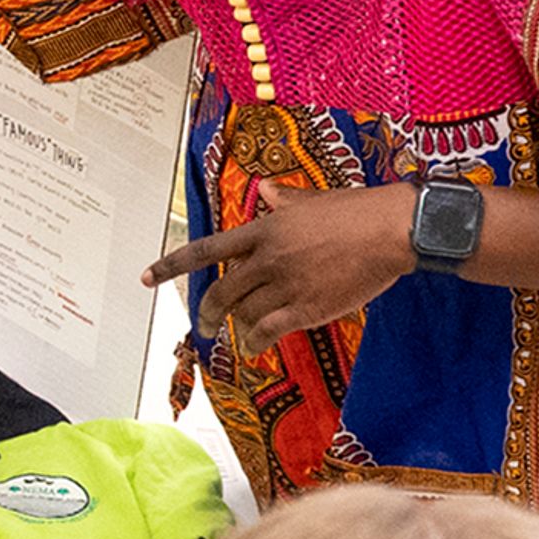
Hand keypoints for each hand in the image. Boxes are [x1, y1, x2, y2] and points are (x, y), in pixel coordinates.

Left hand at [142, 180, 416, 350]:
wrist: (392, 230)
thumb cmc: (357, 211)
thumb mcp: (313, 199)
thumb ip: (284, 200)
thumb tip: (268, 190)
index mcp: (264, 228)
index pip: (206, 249)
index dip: (172, 265)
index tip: (147, 277)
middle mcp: (267, 258)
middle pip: (221, 291)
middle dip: (208, 312)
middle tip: (204, 324)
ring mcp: (285, 284)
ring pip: (245, 313)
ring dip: (240, 325)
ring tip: (243, 331)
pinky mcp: (306, 308)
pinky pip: (267, 331)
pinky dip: (255, 343)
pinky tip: (253, 348)